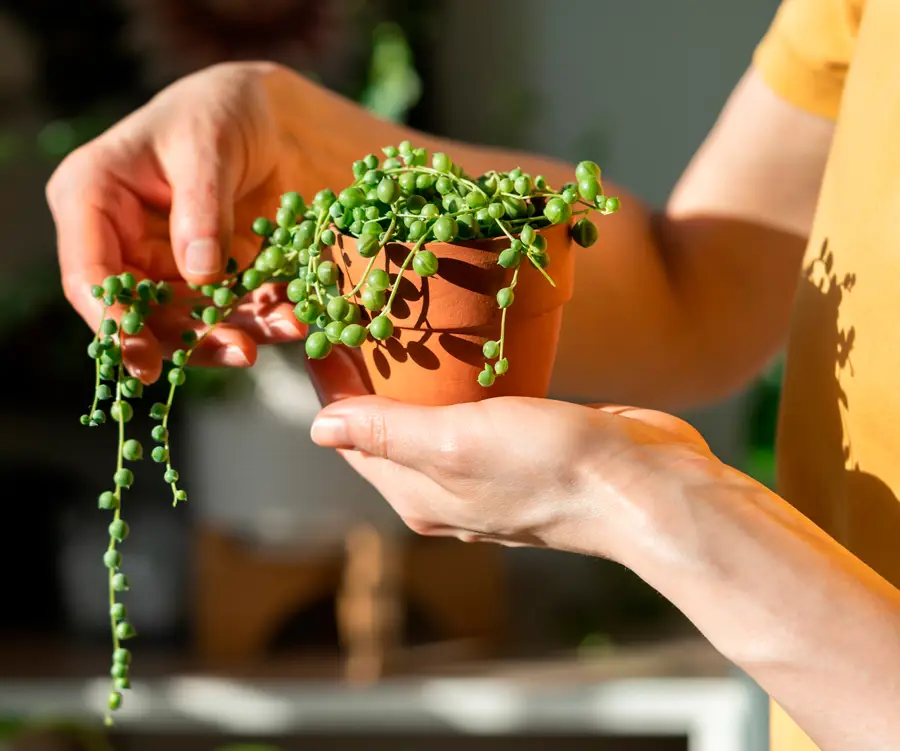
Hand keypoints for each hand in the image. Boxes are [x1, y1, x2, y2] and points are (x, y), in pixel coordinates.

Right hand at [47, 62, 305, 383]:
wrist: (265, 115)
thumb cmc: (220, 110)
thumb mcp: (208, 145)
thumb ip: (202, 208)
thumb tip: (199, 274)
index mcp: (93, 199)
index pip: (89, 275)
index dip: (115, 322)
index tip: (149, 358)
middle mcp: (122, 240)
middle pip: (144, 310)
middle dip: (193, 338)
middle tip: (242, 351)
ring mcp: (167, 263)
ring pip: (192, 319)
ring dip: (237, 332)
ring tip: (286, 328)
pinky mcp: (208, 275)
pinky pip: (230, 307)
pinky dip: (262, 316)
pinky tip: (295, 316)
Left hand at [306, 349, 715, 556]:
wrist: (645, 484)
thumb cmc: (550, 465)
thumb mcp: (456, 443)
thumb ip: (387, 433)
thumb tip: (318, 430)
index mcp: (419, 495)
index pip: (354, 438)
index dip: (333, 385)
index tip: (323, 327)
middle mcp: (447, 489)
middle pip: (390, 427)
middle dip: (370, 376)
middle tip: (362, 311)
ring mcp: (488, 470)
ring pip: (434, 417)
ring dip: (416, 375)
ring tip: (404, 318)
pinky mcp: (524, 447)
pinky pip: (476, 410)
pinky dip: (460, 380)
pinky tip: (464, 344)